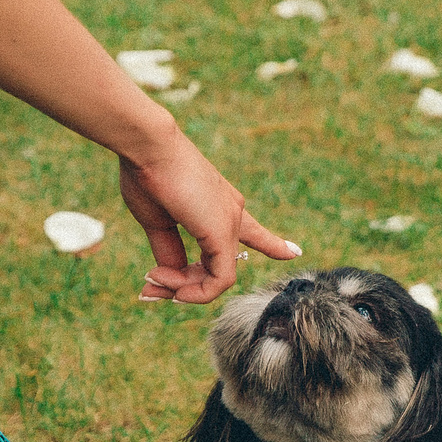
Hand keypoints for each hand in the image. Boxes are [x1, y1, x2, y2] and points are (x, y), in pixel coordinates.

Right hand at [115, 137, 298, 303]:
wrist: (148, 148)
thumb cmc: (147, 176)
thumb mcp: (158, 221)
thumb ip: (169, 250)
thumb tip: (170, 277)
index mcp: (220, 205)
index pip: (253, 231)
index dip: (272, 244)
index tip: (293, 252)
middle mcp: (233, 214)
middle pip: (220, 267)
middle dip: (186, 288)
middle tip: (150, 289)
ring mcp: (230, 223)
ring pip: (219, 278)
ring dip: (184, 290)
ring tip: (153, 281)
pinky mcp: (222, 233)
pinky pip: (219, 280)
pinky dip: (195, 292)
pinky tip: (173, 290)